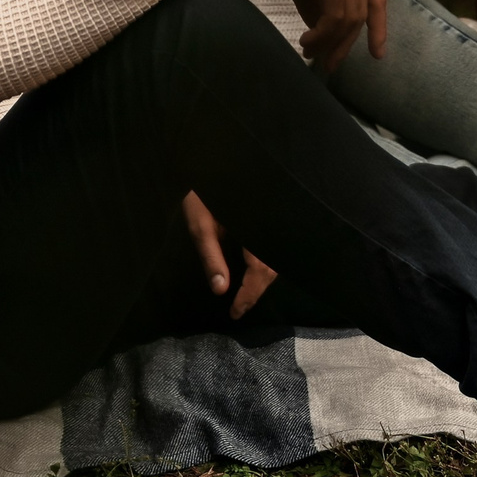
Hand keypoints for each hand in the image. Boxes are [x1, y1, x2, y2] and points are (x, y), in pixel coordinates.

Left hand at [183, 192, 277, 319]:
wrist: (210, 164)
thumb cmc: (202, 194)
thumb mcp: (200, 226)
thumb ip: (211, 258)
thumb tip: (221, 291)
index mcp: (256, 226)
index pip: (261, 268)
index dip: (250, 294)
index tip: (236, 312)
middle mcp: (270, 224)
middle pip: (273, 266)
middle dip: (257, 290)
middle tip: (239, 309)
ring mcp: (272, 221)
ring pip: (276, 257)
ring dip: (262, 279)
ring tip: (245, 296)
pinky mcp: (269, 219)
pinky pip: (272, 247)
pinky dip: (264, 265)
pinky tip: (252, 274)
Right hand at [238, 0, 387, 72]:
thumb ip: (316, 5)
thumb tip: (322, 33)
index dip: (378, 28)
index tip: (376, 54)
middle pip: (361, 14)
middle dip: (345, 45)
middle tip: (329, 66)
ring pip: (349, 17)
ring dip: (329, 42)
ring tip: (310, 52)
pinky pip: (335, 13)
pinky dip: (323, 33)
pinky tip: (307, 41)